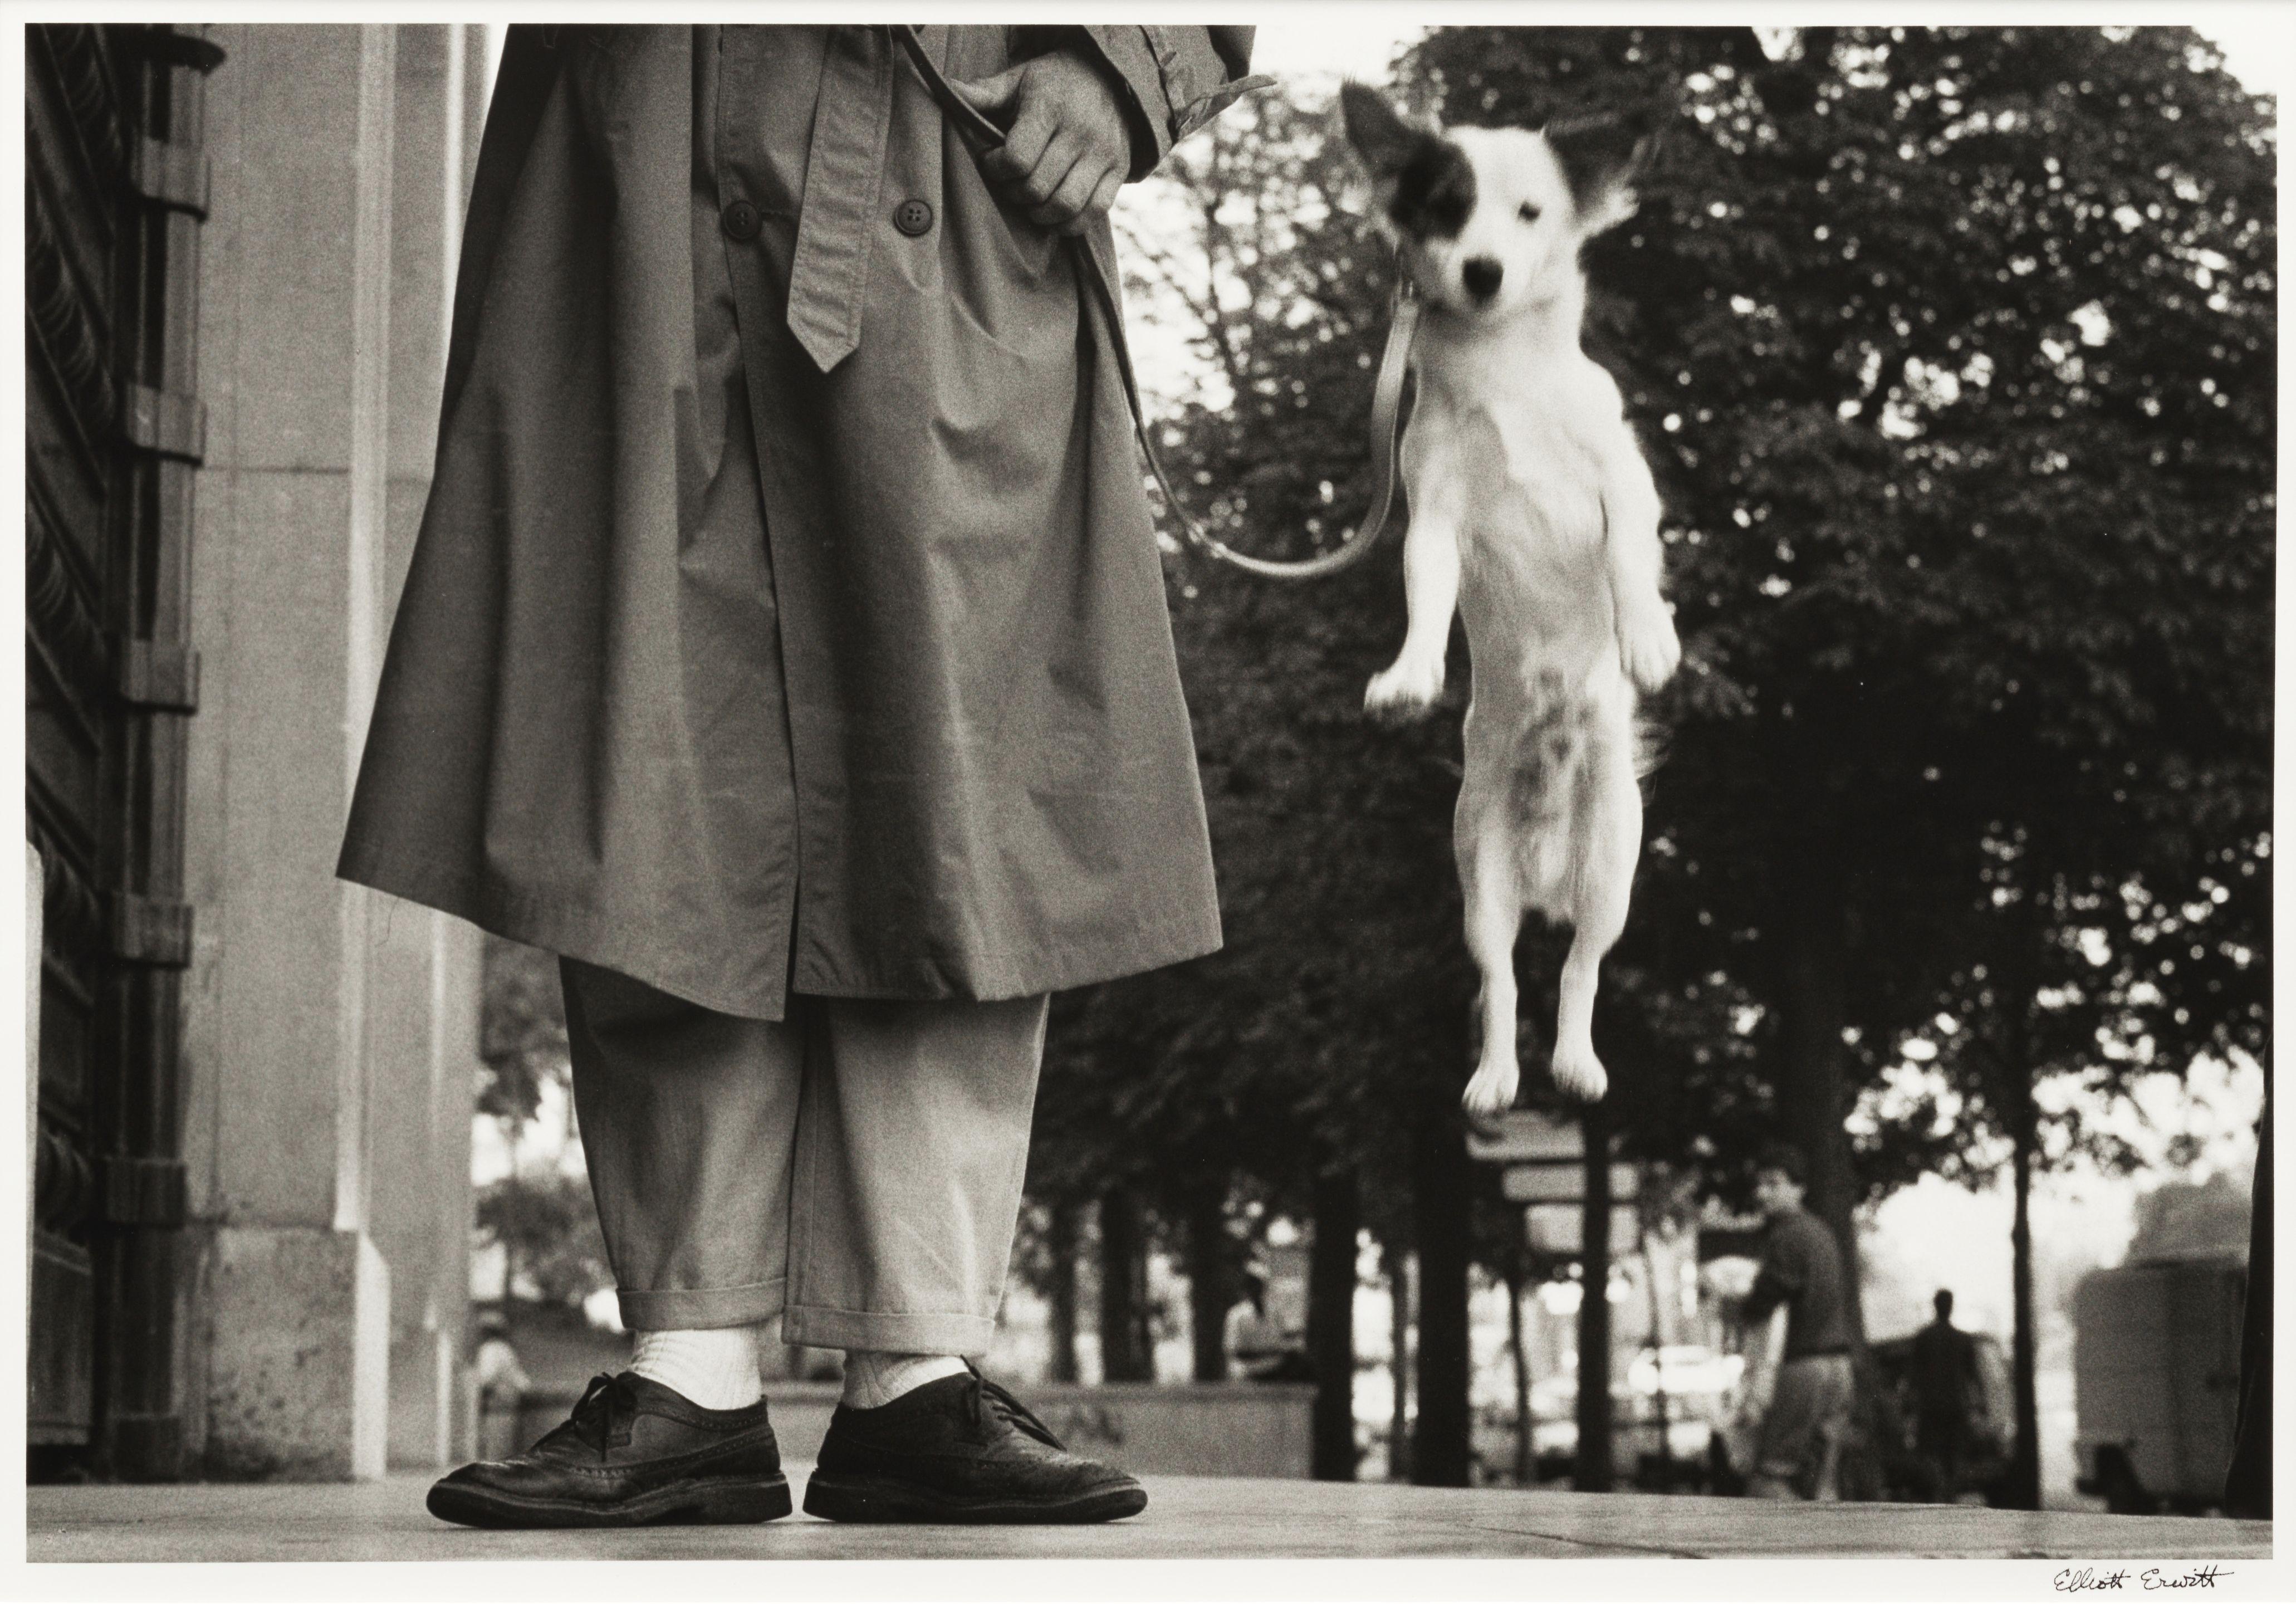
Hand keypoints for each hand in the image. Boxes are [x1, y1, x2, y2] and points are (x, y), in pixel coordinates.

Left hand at [950, 52, 1131, 234]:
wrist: (1113, 78)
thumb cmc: (1055, 83)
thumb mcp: (1020, 78)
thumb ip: (986, 91)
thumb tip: (948, 91)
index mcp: (1050, 108)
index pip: (1017, 158)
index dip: (995, 169)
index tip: (990, 161)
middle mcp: (1081, 132)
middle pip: (1037, 188)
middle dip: (1013, 193)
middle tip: (1008, 183)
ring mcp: (1103, 155)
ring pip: (1065, 206)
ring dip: (1039, 214)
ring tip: (1029, 201)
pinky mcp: (1119, 172)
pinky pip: (1093, 213)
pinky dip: (1069, 223)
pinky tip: (1053, 214)